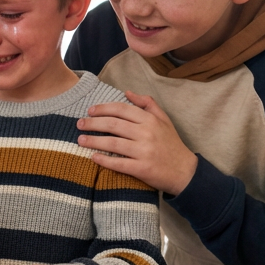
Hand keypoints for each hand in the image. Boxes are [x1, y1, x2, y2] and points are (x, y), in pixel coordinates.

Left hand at [76, 91, 197, 194]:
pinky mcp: (142, 168)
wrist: (185, 171)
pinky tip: (93, 157)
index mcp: (150, 120)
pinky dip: (104, 160)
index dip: (103, 108)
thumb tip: (128, 92)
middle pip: (113, 125)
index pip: (121, 109)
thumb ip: (147, 104)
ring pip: (113, 143)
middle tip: (79, 124)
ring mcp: (144, 151)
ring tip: (80, 140)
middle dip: (93, 123)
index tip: (90, 111)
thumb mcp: (164, 120)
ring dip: (94, 141)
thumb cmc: (171, 144)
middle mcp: (146, 133)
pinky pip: (119, 163)